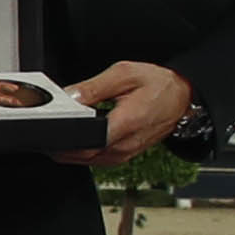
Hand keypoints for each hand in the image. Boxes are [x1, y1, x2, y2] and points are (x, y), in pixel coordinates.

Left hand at [64, 60, 192, 161]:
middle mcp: (126, 144)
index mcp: (126, 123)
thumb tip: (68, 97)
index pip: (84, 143)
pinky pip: (97, 160)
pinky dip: (84, 152)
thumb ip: (93, 87)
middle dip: (62, 144)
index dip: (62, 137)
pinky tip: (79, 139)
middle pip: (81, 155)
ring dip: (71, 150)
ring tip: (65, 130)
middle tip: (52, 126)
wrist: (183, 96)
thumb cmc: (159, 85)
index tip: (51, 127)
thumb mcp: (124, 74)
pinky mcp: (124, 155)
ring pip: (87, 161)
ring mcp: (126, 153)